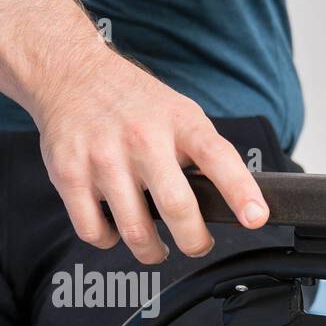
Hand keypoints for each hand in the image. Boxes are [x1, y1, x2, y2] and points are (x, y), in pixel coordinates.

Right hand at [33, 50, 269, 263]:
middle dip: (194, 242)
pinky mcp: (69, 174)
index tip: (256, 217)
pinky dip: (109, 240)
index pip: (217, 158)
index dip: (240, 191)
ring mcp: (103, 157)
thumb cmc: (133, 102)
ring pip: (135, 231)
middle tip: (197, 245)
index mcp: (178, 122)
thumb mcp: (179, 112)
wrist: (71, 74)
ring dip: (151, 251)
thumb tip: (234, 201)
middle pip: (177, 207)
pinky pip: (94, 231)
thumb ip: (202, 152)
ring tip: (155, 248)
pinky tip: (115, 229)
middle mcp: (142, 138)